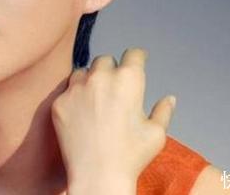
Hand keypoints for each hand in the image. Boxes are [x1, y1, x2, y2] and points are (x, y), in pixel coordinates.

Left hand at [51, 48, 175, 188]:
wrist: (97, 176)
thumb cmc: (131, 157)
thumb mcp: (156, 134)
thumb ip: (164, 111)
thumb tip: (169, 99)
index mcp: (129, 79)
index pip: (133, 54)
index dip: (137, 57)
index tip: (137, 60)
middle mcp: (101, 77)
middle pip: (106, 61)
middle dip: (112, 70)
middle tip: (114, 88)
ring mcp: (77, 88)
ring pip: (83, 72)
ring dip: (90, 80)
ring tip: (95, 99)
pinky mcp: (60, 102)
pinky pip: (67, 90)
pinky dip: (74, 97)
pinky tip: (81, 114)